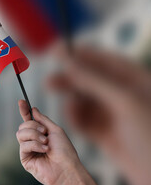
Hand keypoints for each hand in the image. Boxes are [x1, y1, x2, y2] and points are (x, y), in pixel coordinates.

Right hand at [17, 100, 103, 184]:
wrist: (66, 168)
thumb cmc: (65, 151)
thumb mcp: (56, 130)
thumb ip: (43, 119)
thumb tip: (33, 109)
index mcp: (40, 133)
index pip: (29, 120)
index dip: (24, 111)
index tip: (21, 101)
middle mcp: (32, 141)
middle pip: (23, 126)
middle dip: (33, 126)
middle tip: (45, 132)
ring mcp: (28, 149)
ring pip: (20, 134)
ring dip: (34, 136)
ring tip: (46, 143)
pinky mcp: (25, 158)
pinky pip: (23, 145)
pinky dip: (35, 145)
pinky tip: (44, 150)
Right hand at [49, 45, 150, 184]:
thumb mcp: (123, 100)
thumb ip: (94, 79)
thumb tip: (69, 61)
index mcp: (136, 81)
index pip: (104, 60)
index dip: (79, 54)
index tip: (56, 51)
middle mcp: (124, 96)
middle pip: (89, 80)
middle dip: (69, 80)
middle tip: (49, 82)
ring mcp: (114, 116)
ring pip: (83, 101)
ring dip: (72, 103)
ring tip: (69, 109)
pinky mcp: (105, 134)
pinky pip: (83, 121)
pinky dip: (75, 120)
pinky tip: (75, 122)